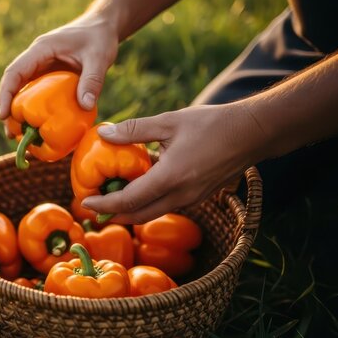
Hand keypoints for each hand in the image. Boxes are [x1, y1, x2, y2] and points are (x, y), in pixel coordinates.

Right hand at [0, 14, 118, 134]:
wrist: (102, 28)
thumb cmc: (99, 38)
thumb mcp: (99, 57)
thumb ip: (93, 80)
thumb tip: (85, 106)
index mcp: (40, 50)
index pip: (15, 72)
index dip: (5, 94)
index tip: (3, 115)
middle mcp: (36, 60)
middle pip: (13, 85)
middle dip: (8, 109)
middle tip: (10, 134)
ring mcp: (41, 69)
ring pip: (22, 91)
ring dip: (18, 113)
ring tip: (18, 137)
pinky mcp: (49, 78)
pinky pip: (36, 95)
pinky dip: (34, 111)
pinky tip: (37, 128)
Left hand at [81, 103, 267, 223]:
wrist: (253, 133)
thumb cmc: (212, 123)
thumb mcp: (169, 121)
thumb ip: (134, 130)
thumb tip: (103, 133)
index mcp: (171, 178)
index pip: (128, 201)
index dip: (104, 205)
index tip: (84, 204)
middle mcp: (181, 195)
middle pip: (138, 216)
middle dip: (113, 216)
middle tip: (92, 208)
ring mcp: (191, 199)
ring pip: (152, 213)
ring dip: (129, 212)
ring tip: (109, 200)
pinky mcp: (197, 196)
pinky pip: (165, 205)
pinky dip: (146, 203)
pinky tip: (137, 189)